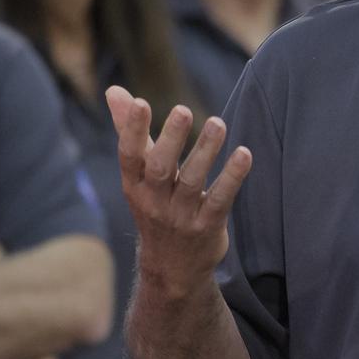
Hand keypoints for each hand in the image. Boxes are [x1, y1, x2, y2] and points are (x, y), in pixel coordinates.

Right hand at [106, 86, 251, 298]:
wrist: (171, 267)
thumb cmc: (154, 205)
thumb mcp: (138, 174)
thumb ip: (129, 130)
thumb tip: (114, 90)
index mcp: (134, 185)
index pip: (130, 156)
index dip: (133, 130)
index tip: (140, 102)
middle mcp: (154, 201)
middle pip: (161, 168)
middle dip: (171, 139)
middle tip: (183, 109)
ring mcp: (181, 216)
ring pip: (193, 182)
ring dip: (206, 151)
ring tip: (218, 123)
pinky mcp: (207, 226)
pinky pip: (220, 200)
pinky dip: (232, 177)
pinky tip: (244, 154)